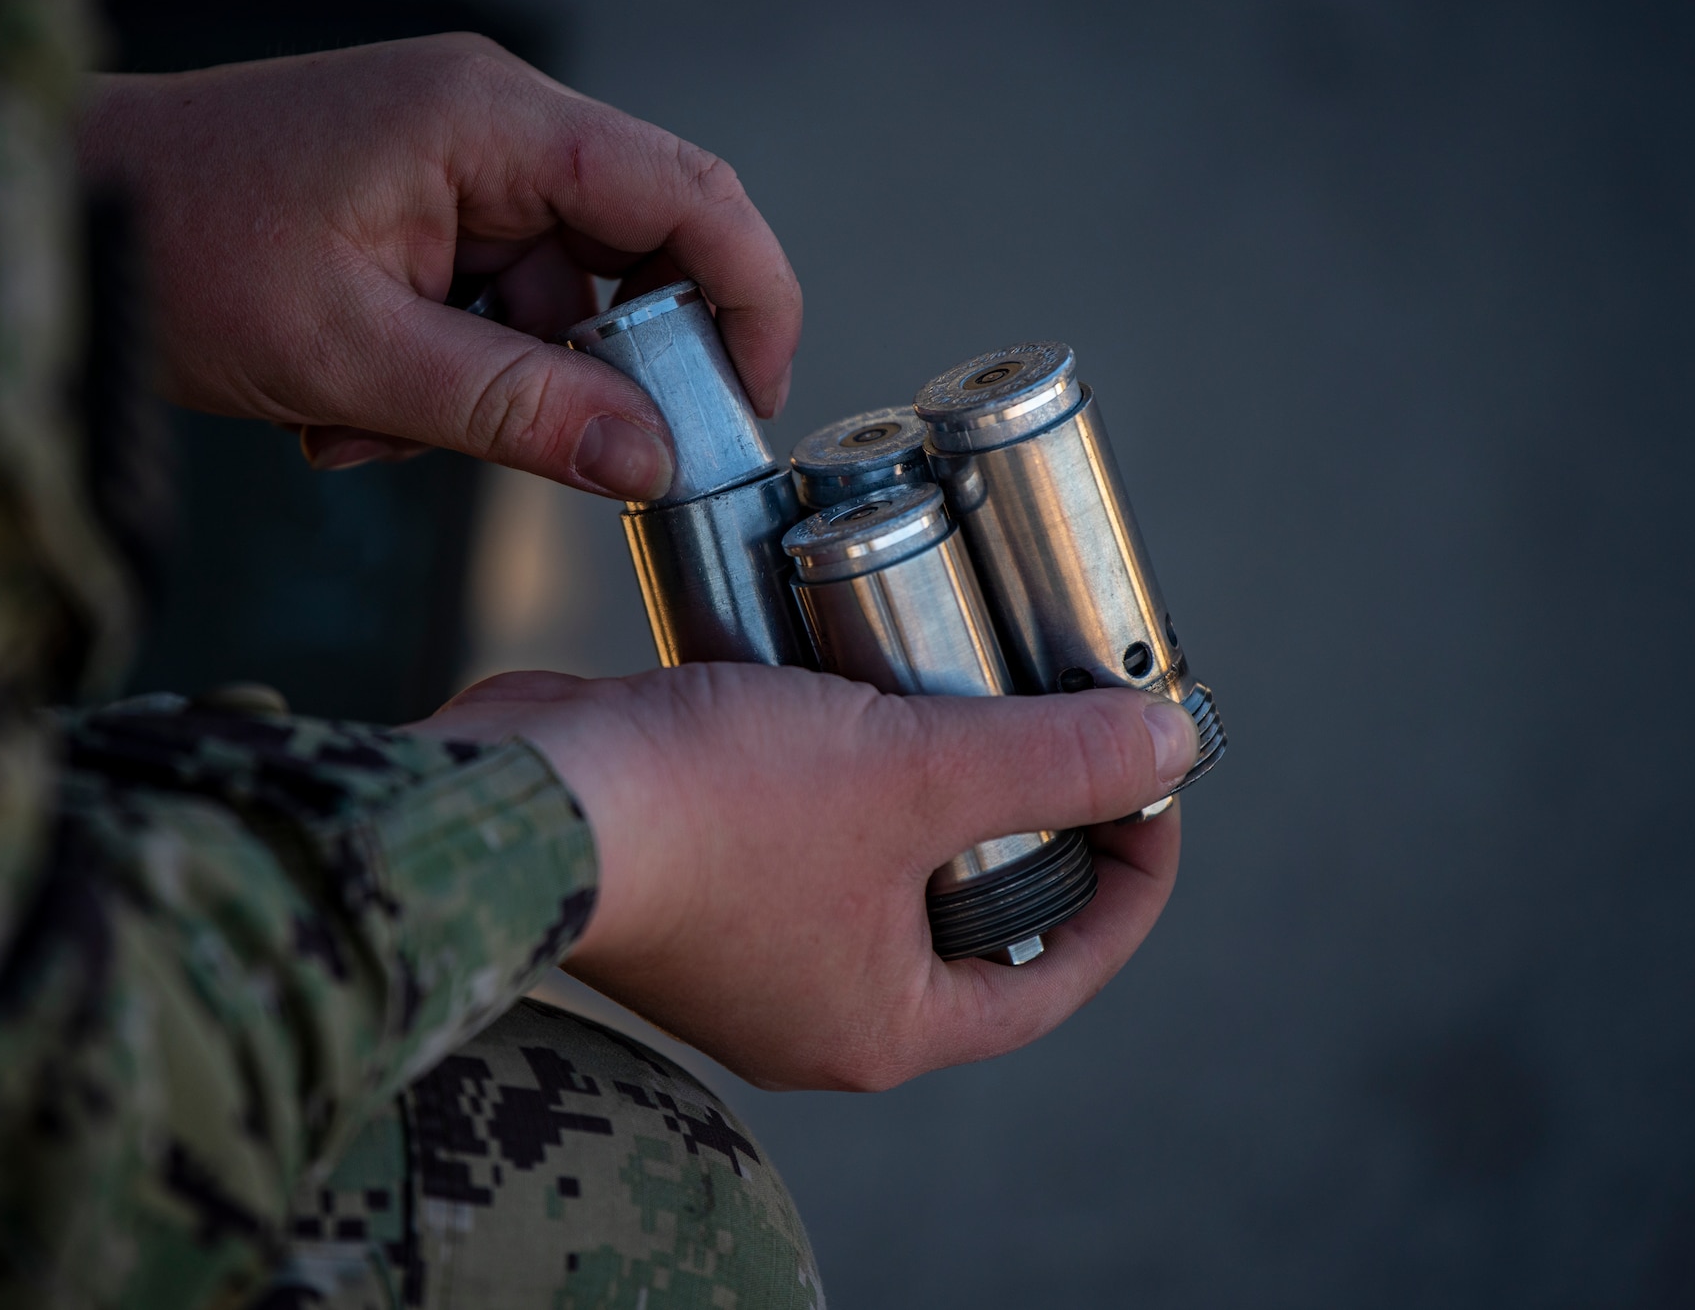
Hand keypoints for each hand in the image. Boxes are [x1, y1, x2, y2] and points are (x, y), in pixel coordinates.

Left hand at [78, 33, 801, 500]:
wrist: (62, 212)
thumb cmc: (179, 242)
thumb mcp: (354, 354)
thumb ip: (515, 409)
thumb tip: (648, 461)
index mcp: (493, 121)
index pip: (688, 194)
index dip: (747, 299)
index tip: (747, 404)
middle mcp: (492, 125)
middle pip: (631, 253)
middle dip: (595, 370)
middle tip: (563, 450)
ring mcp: (455, 164)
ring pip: (550, 301)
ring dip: (490, 390)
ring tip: (374, 425)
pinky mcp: (420, 206)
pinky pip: (485, 306)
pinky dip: (442, 374)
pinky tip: (351, 404)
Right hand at [406, 664, 1196, 1091]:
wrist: (524, 793)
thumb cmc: (712, 815)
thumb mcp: (910, 776)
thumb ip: (1049, 762)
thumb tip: (1170, 748)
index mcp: (883, 1022)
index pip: (1057, 977)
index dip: (1129, 883)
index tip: (1151, 784)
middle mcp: (814, 1002)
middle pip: (970, 915)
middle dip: (1025, 816)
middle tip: (1061, 718)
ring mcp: (746, 943)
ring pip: (879, 860)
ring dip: (926, 775)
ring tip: (963, 675)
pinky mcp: (690, 874)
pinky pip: (801, 823)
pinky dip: (839, 759)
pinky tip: (851, 671)